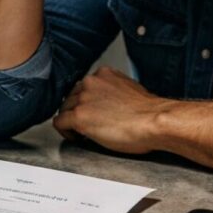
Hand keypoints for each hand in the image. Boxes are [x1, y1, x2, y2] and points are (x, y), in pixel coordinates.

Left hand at [53, 67, 170, 153]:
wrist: (153, 121)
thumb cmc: (149, 112)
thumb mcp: (130, 89)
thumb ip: (113, 90)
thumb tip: (108, 102)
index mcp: (103, 74)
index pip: (83, 87)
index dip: (86, 102)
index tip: (92, 113)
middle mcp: (90, 82)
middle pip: (71, 97)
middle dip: (78, 111)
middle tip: (88, 126)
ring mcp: (83, 98)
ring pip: (64, 109)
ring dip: (71, 121)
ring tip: (84, 133)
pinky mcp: (79, 116)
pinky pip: (59, 123)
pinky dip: (65, 132)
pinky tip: (77, 138)